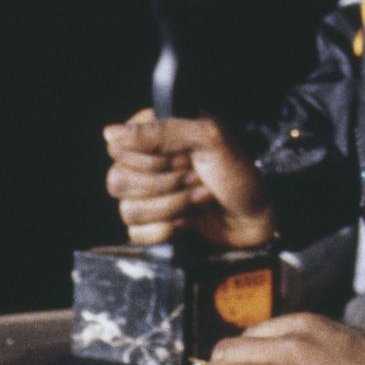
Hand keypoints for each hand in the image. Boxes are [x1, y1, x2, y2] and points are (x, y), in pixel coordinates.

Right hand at [101, 109, 274, 247]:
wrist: (253, 217)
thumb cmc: (237, 174)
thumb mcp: (210, 139)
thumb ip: (163, 131)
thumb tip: (111, 133)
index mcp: (155, 134)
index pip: (117, 147)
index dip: (152, 158)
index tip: (186, 158)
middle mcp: (145, 164)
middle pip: (117, 180)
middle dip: (167, 185)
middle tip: (197, 178)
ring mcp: (146, 196)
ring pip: (127, 209)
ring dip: (172, 207)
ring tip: (200, 199)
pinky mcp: (151, 225)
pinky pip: (135, 233)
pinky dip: (168, 230)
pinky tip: (190, 221)